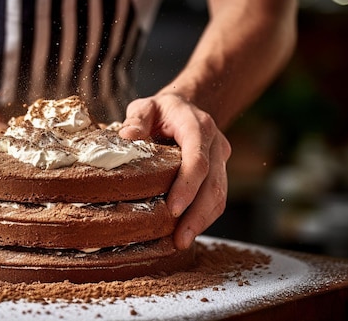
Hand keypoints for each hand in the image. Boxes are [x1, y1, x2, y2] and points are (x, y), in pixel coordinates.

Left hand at [119, 93, 230, 249]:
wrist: (186, 107)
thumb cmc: (162, 110)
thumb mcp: (146, 106)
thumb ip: (137, 118)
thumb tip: (127, 135)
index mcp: (198, 126)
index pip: (198, 158)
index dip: (188, 185)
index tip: (173, 208)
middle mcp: (215, 144)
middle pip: (213, 184)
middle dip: (198, 214)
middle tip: (179, 238)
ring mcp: (221, 160)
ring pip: (219, 195)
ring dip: (202, 221)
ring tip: (181, 242)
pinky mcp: (220, 173)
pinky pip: (217, 198)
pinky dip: (204, 218)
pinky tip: (187, 232)